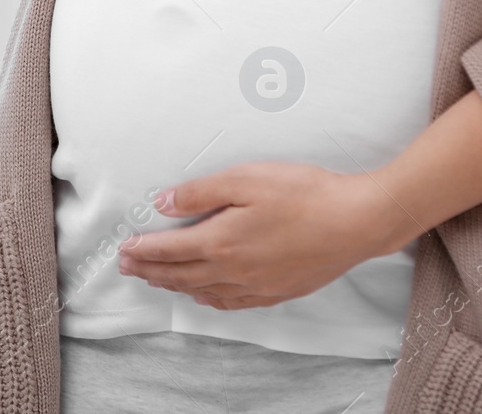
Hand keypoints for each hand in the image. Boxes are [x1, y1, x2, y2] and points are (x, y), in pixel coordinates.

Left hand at [115, 162, 409, 309]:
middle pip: (180, 275)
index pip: (170, 250)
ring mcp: (256, 286)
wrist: (356, 222)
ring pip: (203, 291)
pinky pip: (231, 302)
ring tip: (157, 280)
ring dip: (175, 286)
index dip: (144, 250)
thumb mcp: (246, 178)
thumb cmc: (305, 194)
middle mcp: (234, 270)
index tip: (125, 250)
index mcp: (222, 241)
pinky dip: (208, 298)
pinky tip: (204, 294)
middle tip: (127, 268)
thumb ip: (200, 192)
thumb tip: (164, 204)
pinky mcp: (276, 291)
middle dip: (150, 271)